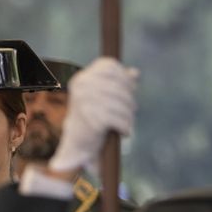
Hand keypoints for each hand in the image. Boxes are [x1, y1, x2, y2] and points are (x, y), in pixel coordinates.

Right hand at [48, 57, 137, 175]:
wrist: (76, 144)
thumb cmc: (90, 118)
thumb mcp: (101, 97)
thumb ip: (117, 83)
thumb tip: (135, 73)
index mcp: (81, 78)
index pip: (110, 66)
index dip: (124, 77)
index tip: (131, 89)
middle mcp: (81, 87)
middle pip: (119, 86)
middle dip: (129, 99)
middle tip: (132, 110)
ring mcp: (85, 102)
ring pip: (121, 103)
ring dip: (129, 115)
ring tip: (128, 122)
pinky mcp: (91, 118)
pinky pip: (118, 119)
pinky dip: (125, 126)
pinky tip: (124, 132)